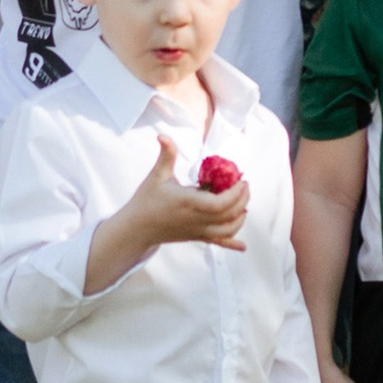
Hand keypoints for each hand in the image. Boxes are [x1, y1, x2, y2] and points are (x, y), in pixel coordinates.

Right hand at [103, 133, 247, 280]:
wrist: (136, 228)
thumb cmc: (146, 200)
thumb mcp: (157, 175)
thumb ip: (166, 155)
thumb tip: (163, 135)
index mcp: (189, 202)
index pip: (221, 203)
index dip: (236, 194)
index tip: (241, 180)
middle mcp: (196, 219)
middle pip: (229, 215)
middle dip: (242, 200)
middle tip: (245, 186)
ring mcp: (197, 231)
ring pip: (227, 230)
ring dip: (239, 217)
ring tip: (243, 204)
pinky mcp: (195, 237)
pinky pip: (217, 243)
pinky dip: (231, 244)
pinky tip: (242, 247)